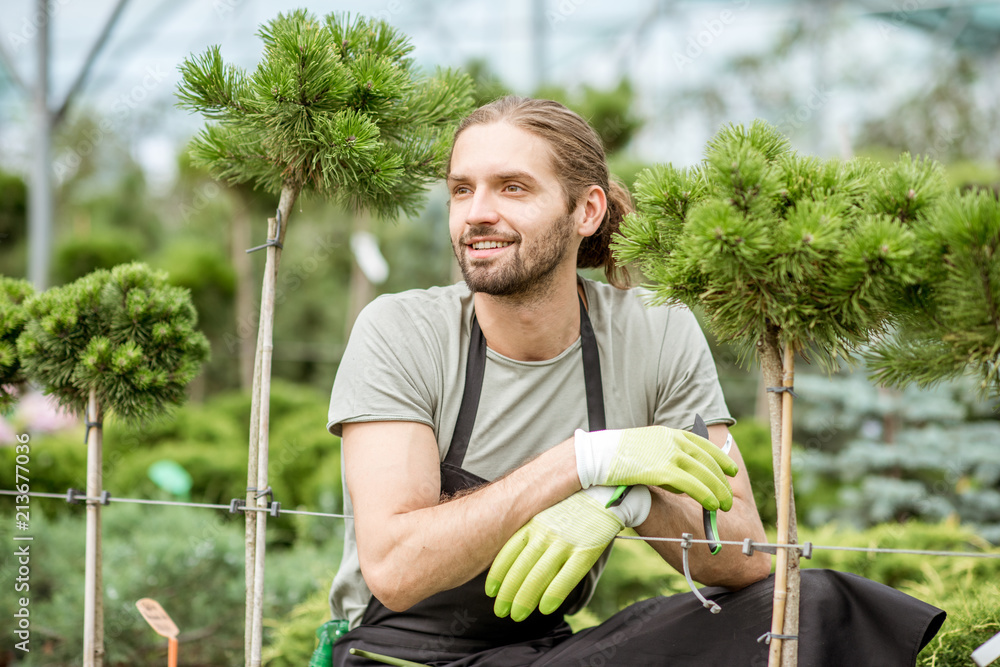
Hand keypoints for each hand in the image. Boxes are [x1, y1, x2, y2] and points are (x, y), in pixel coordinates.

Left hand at [485, 485, 650, 621]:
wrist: (607, 487)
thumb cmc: (575, 502)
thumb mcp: (547, 510)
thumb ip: (533, 530)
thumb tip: (519, 555)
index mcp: (533, 522)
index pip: (509, 552)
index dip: (498, 574)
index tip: (490, 592)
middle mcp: (545, 532)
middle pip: (520, 568)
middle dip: (508, 593)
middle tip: (501, 611)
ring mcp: (565, 540)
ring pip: (538, 575)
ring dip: (525, 599)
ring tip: (516, 616)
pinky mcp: (586, 548)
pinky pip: (566, 576)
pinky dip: (553, 594)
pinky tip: (544, 609)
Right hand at [574, 425, 737, 510]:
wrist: (595, 456)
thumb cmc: (614, 456)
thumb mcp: (643, 449)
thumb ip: (662, 458)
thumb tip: (677, 480)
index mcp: (668, 434)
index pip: (702, 445)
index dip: (719, 459)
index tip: (730, 470)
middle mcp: (672, 441)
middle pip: (707, 461)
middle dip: (721, 480)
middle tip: (728, 497)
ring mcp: (667, 454)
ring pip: (703, 473)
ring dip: (717, 490)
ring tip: (724, 505)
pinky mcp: (662, 470)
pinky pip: (692, 484)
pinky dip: (705, 495)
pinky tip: (712, 505)